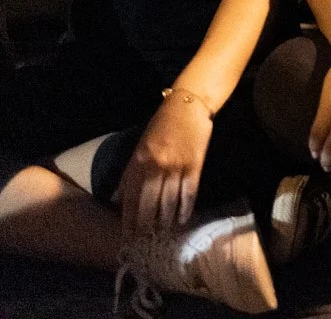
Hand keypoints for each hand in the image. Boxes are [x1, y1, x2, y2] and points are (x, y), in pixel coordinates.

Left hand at [118, 97, 212, 237]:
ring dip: (164, 220)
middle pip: (148, 203)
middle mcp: (155, 166)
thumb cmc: (162, 125)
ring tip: (162, 233)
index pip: (130, 197)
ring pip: (168, 201)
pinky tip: (182, 219)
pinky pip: (189, 193)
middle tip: (143, 240)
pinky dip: (185, 209)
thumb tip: (119, 200)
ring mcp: (176, 166)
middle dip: (145, 224)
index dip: (128, 219)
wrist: (188, 105)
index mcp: (138, 161)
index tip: (126, 235)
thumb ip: (130, 173)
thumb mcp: (140, 146)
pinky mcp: (194, 165)